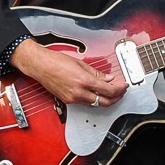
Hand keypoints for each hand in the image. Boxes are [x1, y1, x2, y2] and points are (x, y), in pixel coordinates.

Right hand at [11, 39, 128, 106]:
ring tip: (110, 92)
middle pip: (104, 102)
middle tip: (121, 92)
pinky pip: (85, 103)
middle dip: (115, 98)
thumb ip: (97, 73)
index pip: (109, 90)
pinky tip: (96, 93)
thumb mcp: (81, 64)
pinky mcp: (68, 101)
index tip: (124, 86)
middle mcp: (79, 92)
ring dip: (105, 99)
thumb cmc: (57, 61)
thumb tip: (109, 78)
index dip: (119, 89)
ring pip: (95, 104)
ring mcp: (73, 98)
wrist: (41, 66)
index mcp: (84, 81)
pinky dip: (93, 99)